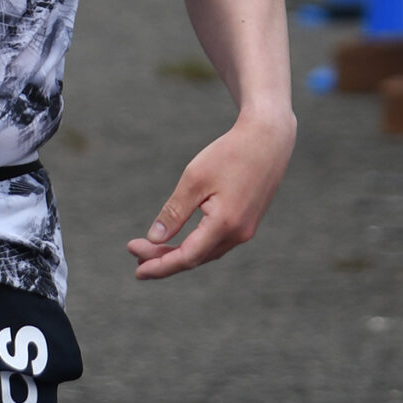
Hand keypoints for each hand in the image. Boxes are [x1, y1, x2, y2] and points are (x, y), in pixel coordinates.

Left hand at [127, 106, 293, 280]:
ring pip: (207, 253)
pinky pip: (217, 243)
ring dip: (179, 254)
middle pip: (195, 258)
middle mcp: (239, 234)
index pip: (187, 257)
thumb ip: (174, 213)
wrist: (268, 138)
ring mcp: (246, 230)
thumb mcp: (194, 179)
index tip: (135, 264)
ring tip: (151, 250)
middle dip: (163, 259)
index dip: (159, 264)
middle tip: (134, 254)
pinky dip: (195, 245)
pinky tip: (180, 242)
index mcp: (225, 225)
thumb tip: (154, 239)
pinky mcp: (248, 222)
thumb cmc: (229, 154)